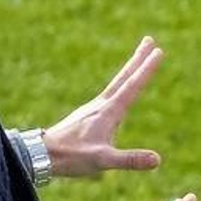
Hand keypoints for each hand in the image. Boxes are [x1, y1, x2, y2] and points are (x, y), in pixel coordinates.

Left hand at [43, 37, 164, 178]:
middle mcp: (101, 105)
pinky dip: (119, 85)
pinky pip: (109, 94)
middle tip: (150, 39)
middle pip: (123, 77)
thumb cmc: (71, 157)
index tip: (159, 51)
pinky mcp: (87, 115)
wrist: (42, 154)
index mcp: (108, 112)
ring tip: (138, 59)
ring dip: (129, 70)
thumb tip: (157, 160)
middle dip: (138, 58)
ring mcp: (92, 109)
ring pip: (116, 84)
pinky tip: (117, 93)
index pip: (132, 86)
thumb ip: (129, 159)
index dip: (147, 69)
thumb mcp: (102, 161)